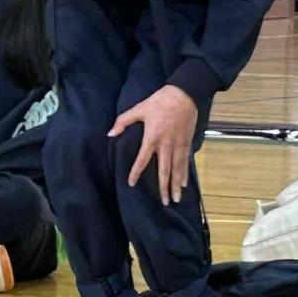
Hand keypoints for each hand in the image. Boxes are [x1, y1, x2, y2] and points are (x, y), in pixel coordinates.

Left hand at [110, 84, 198, 203]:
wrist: (185, 94)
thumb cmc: (160, 101)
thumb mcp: (139, 108)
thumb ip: (123, 121)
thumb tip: (110, 133)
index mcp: (152, 138)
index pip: (142, 159)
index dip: (136, 172)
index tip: (131, 184)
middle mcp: (166, 145)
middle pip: (165, 170)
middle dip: (164, 187)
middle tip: (164, 202)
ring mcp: (178, 145)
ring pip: (177, 169)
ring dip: (176, 185)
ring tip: (175, 199)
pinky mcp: (187, 142)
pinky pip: (185, 161)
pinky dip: (185, 173)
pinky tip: (184, 184)